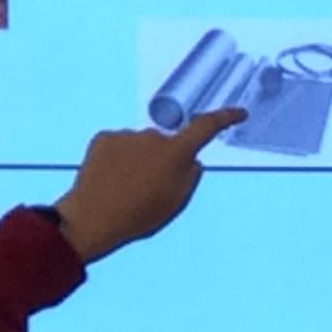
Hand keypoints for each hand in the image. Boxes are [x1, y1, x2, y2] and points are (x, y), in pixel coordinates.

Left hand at [49, 109, 244, 263]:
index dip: (225, 118)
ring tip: (124, 188)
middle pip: (165, 143)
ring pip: (139, 145)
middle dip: (162, 159)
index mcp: (176, 152)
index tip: (239, 113)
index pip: (206, 127)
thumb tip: (191, 159)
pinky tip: (109, 179)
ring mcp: (126, 135)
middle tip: (148, 188)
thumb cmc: (139, 215)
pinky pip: (118, 145)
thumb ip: (190, 175)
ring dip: (137, 160)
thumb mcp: (176, 202)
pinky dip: (117, 159)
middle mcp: (153, 136)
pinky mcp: (103, 138)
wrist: (92, 218)